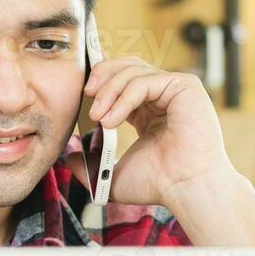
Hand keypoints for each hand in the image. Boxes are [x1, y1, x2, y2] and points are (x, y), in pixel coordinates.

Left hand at [70, 56, 234, 207]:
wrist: (185, 189)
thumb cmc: (158, 184)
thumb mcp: (112, 174)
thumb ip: (89, 166)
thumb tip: (69, 158)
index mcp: (148, 110)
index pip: (122, 80)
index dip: (101, 80)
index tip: (82, 93)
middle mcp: (163, 96)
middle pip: (127, 66)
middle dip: (102, 76)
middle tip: (85, 95)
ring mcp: (175, 89)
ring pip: (133, 71)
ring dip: (109, 91)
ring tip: (97, 116)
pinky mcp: (185, 87)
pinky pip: (144, 81)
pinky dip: (123, 98)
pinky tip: (112, 119)